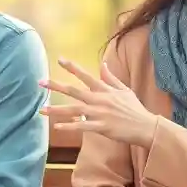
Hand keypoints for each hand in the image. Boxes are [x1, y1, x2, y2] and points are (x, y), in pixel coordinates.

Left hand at [40, 58, 157, 148]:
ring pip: (74, 109)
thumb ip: (111, 77)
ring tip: (42, 109)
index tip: (59, 60)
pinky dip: (69, 126)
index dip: (72, 67)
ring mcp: (100, 113)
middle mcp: (100, 99)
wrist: (145, 126)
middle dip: (56, 86)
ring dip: (56, 110)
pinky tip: (57, 127)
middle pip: (74, 91)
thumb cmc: (134, 109)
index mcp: (105, 89)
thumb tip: (103, 64)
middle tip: (41, 82)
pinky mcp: (101, 127)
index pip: (86, 75)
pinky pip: (82, 126)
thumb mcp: (124, 90)